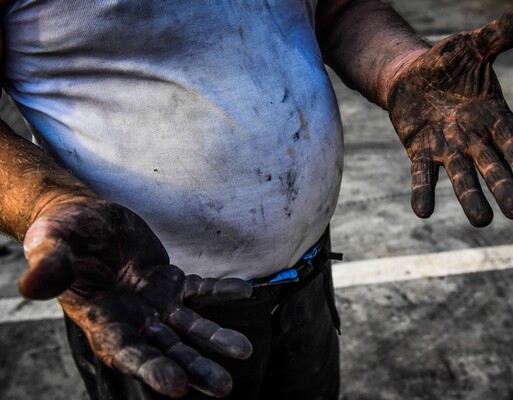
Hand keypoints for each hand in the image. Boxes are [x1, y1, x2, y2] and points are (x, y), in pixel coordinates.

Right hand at [19, 195, 252, 397]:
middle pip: (167, 350)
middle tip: (223, 386)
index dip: (150, 369)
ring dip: (215, 338)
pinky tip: (244, 290)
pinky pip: (200, 289)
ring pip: (190, 327)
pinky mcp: (171, 281)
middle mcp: (132, 319)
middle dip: (194, 368)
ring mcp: (155, 303)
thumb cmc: (63, 234)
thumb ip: (50, 266)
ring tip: (243, 350)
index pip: (127, 352)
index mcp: (101, 320)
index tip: (175, 387)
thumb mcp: (51, 244)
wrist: (85, 219)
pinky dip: (221, 290)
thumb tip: (32, 286)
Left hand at [386, 4, 512, 226]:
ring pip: (462, 177)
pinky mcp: (420, 152)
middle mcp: (473, 137)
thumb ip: (503, 34)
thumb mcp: (473, 45)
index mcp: (492, 115)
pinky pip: (422, 176)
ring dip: (470, 198)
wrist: (411, 75)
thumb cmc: (447, 63)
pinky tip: (423, 211)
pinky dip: (423, 193)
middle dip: (504, 186)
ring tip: (482, 221)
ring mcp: (447, 148)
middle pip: (493, 166)